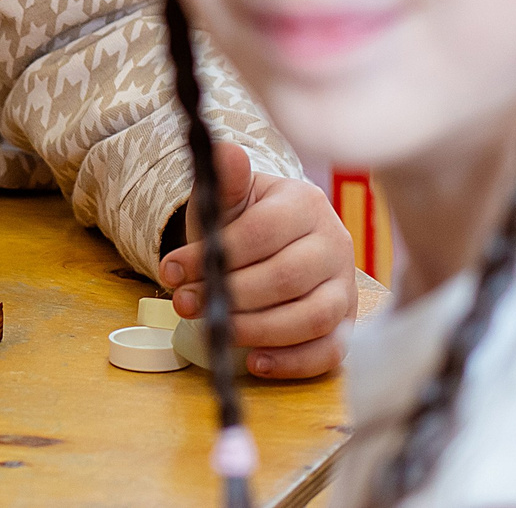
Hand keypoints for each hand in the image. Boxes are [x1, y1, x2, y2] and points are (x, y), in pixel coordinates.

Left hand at [158, 141, 354, 378]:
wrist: (265, 242)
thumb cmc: (241, 220)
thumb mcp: (226, 197)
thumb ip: (224, 178)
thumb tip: (225, 152)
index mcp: (306, 203)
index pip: (262, 233)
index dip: (214, 255)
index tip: (170, 270)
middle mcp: (335, 243)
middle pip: (286, 278)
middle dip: (229, 296)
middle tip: (184, 303)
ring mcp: (345, 286)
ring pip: (311, 317)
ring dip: (256, 330)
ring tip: (214, 330)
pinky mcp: (345, 324)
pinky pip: (330, 352)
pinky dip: (292, 362)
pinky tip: (254, 361)